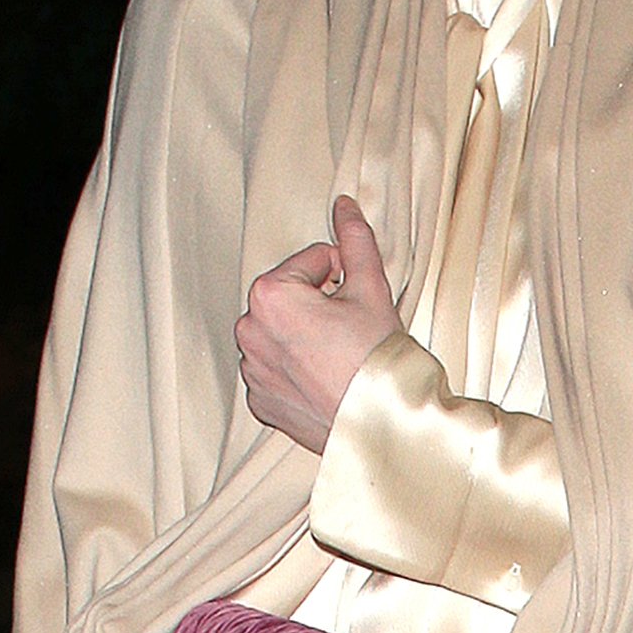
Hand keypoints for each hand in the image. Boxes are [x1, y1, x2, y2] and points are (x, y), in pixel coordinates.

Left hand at [236, 196, 401, 452]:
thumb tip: (344, 206)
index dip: (343, 275)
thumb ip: (354, 240)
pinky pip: (276, 371)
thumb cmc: (378, 361)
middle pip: (291, 298)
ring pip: (282, 333)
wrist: (384, 426)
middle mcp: (249, 331)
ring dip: (306, 336)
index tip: (358, 302)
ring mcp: (252, 370)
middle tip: (352, 331)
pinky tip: (326, 379)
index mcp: (270, 295)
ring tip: (340, 357)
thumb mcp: (372, 289)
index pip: (311, 262)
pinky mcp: (260, 401)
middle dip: (319, 305)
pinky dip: (297, 370)